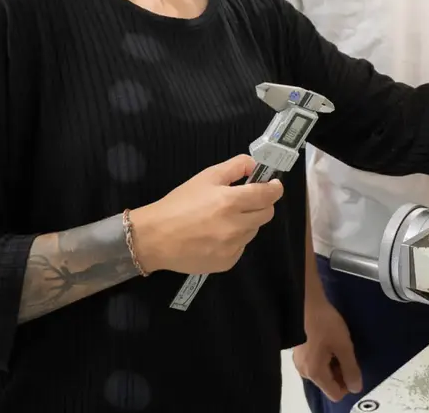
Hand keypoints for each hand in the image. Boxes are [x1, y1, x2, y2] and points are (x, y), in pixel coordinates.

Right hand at [131, 154, 282, 274]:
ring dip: (246, 223)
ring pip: (253, 231)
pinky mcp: (226, 263)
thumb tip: (255, 166)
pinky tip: (215, 236)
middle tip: (244, 201)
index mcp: (231, 202)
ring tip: (222, 219)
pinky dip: (234, 240)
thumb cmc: (179, 204)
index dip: (274, 188)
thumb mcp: (206, 177)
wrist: (154, 237)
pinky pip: (240, 248)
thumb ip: (235, 166)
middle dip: (260, 204)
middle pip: (266, 214)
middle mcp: (236, 226)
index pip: (268, 195)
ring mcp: (232, 247)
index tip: (273, 185)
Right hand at [294, 293, 362, 401]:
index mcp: (315, 373)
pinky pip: (315, 363)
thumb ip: (351, 369)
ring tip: (338, 344)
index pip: (335, 394)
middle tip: (347, 351)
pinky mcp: (298, 352)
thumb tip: (356, 388)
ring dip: (333, 364)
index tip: (354, 365)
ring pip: (322, 373)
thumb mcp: (343, 345)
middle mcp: (304, 372)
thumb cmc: (325, 323)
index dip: (348, 384)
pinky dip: (324, 357)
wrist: (305, 302)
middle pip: (328, 384)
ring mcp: (299, 362)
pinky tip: (328, 340)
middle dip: (341, 372)